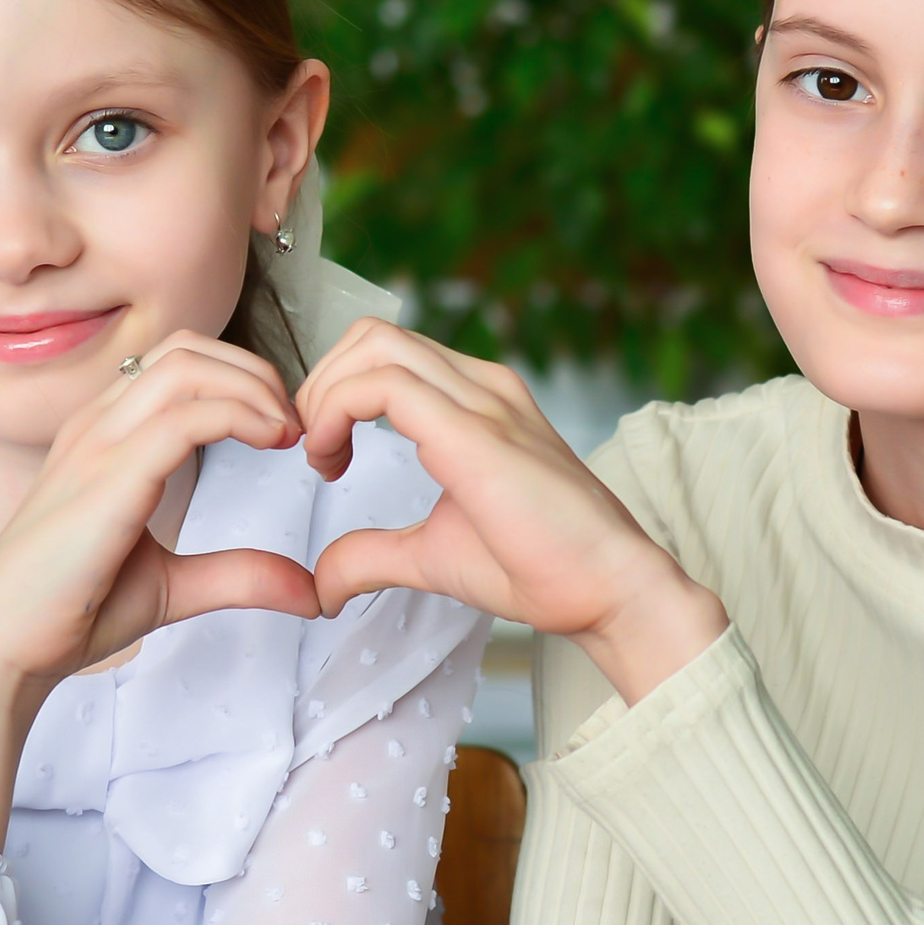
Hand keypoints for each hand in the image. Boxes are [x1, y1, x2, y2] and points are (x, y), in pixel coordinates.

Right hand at [0, 334, 320, 843]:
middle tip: (298, 427)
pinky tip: (273, 443)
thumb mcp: (174, 587)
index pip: (179, 362)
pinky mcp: (106, 480)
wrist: (7, 651)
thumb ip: (238, 575)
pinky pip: (183, 419)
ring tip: (289, 433)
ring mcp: (96, 446)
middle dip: (258, 374)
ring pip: (187, 368)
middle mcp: (96, 425)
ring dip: (255, 389)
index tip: (286, 430)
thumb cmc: (69, 611)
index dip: (243, 380)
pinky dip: (240, 416)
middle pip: (189, 350)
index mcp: (104, 435)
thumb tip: (309, 589)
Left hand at [295, 321, 725, 704]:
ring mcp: (483, 399)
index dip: (336, 392)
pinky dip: (336, 412)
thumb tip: (322, 583)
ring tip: (321, 454)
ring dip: (324, 393)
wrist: (609, 589)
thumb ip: (373, 553)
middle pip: (372, 335)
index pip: (387, 354)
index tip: (325, 457)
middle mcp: (482, 385)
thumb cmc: (542, 568)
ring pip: (374, 344)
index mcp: (478, 401)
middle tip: (314, 450)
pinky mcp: (476, 429)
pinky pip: (383, 384)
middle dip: (320, 383)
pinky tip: (333, 459)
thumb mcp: (432, 554)